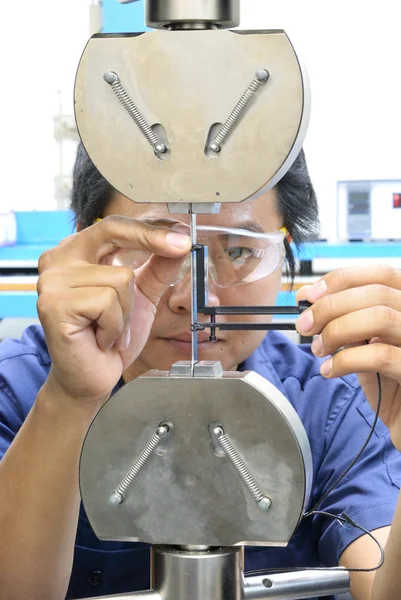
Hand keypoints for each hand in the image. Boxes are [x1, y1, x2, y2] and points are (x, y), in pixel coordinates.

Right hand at [37, 216, 190, 408]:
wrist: (92, 377)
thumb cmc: (111, 336)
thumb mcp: (142, 295)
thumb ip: (158, 267)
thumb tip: (181, 241)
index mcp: (77, 252)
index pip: (114, 226)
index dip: (151, 227)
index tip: (183, 232)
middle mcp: (59, 260)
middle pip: (112, 230)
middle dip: (151, 238)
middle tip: (182, 245)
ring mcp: (52, 281)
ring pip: (119, 277)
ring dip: (126, 312)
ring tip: (110, 329)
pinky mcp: (53, 304)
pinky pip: (107, 302)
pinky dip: (115, 326)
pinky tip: (101, 338)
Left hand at [296, 265, 400, 450]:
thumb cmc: (390, 384)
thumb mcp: (366, 345)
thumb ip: (345, 319)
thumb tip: (308, 296)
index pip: (381, 274)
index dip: (342, 280)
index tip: (309, 295)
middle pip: (377, 292)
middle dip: (331, 306)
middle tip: (304, 325)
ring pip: (380, 317)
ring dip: (337, 330)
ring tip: (318, 348)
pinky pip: (380, 355)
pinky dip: (345, 360)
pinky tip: (329, 370)